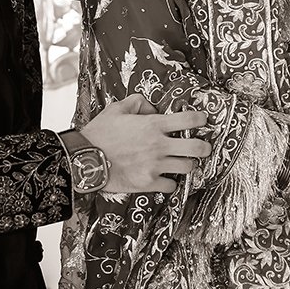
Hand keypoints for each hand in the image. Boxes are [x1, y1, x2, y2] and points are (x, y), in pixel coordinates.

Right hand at [83, 94, 210, 193]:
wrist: (84, 159)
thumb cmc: (99, 133)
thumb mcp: (117, 108)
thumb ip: (138, 102)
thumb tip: (153, 108)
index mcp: (153, 125)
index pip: (189, 120)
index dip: (201, 119)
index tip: (203, 121)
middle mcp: (159, 145)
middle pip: (197, 148)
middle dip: (204, 147)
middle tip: (204, 147)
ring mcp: (155, 166)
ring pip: (188, 168)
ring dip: (188, 165)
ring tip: (183, 163)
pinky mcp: (148, 183)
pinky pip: (172, 186)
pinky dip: (171, 183)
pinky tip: (165, 178)